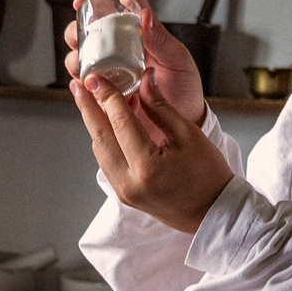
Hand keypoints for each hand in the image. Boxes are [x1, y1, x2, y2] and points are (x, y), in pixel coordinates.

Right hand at [63, 0, 207, 125]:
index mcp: (142, 33)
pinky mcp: (102, 92)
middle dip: (81, 16)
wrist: (180, 126)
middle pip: (92, 24)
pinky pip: (82, 81)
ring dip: (76, 48)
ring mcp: (109, 69)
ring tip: (84, 54)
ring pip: (80, 51)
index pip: (126, 0)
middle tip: (82, 12)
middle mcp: (121, 48)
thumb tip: (144, 15)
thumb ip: (161, 40)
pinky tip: (84, 78)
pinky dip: (78, 77)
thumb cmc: (183, 90)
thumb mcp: (178, 61)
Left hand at [74, 71, 235, 234]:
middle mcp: (130, 182)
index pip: (120, 122)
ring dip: (93, 124)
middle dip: (87, 107)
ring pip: (100, 150)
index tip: (96, 77)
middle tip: (78, 84)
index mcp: (148, 166)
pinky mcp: (124, 195)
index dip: (106, 95)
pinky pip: (106, 162)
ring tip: (88, 100)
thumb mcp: (188, 135)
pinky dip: (103, 140)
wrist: (213, 213)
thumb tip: (143, 80)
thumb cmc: (208, 175)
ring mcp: (124, 192)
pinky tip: (105, 124)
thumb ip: (160, 107)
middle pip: (100, 137)